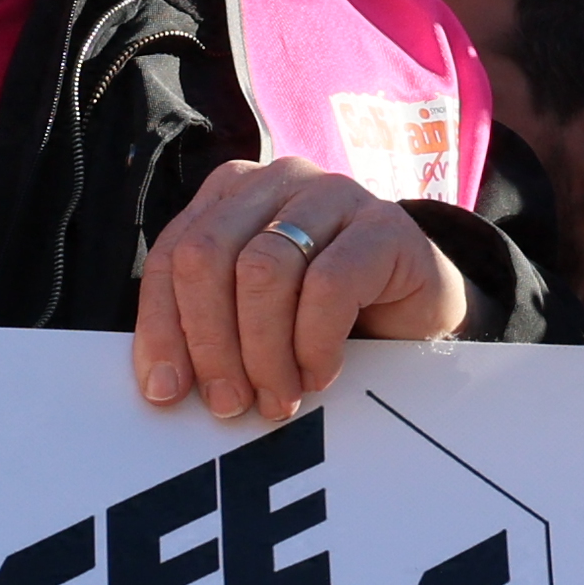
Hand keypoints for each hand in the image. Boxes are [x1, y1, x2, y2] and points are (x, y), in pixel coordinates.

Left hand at [137, 155, 466, 420]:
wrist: (421, 314)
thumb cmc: (328, 318)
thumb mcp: (256, 319)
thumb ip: (210, 329)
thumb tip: (162, 385)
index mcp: (231, 195)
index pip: (172, 255)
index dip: (162, 327)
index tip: (165, 392)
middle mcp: (276, 181)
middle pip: (208, 256)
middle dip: (210, 342)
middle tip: (229, 404)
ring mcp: (333, 194)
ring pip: (262, 271)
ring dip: (263, 352)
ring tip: (279, 398)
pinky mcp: (384, 224)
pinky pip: (328, 285)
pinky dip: (314, 343)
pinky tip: (320, 373)